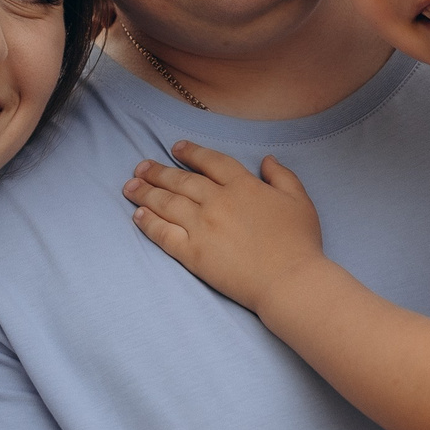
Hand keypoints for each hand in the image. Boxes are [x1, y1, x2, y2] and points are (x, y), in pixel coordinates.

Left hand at [124, 141, 325, 312]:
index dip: (191, 152)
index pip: (210, 162)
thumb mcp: (299, 201)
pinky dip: (149, 223)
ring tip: (130, 186)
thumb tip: (266, 159)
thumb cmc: (300, 243)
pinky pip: (164, 234)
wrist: (290, 280)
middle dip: (157, 171)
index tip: (175, 148)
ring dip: (145, 192)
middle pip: (180, 180)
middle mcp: (218, 201)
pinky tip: (137, 216)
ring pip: (167, 203)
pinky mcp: (193, 253)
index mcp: (243, 185)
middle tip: (140, 167)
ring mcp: (203, 227)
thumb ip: (283, 176)